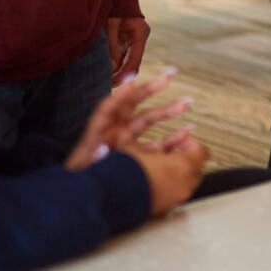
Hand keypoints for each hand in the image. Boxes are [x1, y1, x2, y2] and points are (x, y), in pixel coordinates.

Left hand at [64, 69, 194, 170]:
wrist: (84, 195)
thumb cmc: (82, 178)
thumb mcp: (83, 169)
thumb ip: (93, 158)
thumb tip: (101, 149)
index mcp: (99, 131)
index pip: (108, 108)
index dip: (119, 95)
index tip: (131, 80)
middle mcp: (114, 130)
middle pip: (132, 105)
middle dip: (150, 89)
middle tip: (169, 76)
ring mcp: (127, 140)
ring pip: (148, 120)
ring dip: (167, 110)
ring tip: (187, 103)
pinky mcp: (137, 152)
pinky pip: (157, 142)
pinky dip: (172, 137)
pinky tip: (188, 131)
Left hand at [106, 16, 149, 81]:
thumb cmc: (114, 7)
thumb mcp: (111, 24)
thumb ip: (111, 45)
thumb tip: (110, 67)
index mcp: (140, 33)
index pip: (135, 58)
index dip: (126, 72)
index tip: (116, 82)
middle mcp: (139, 39)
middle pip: (133, 63)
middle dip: (122, 76)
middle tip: (108, 87)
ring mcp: (133, 42)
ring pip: (127, 63)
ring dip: (118, 73)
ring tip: (105, 84)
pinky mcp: (126, 43)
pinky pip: (122, 59)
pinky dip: (115, 67)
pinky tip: (106, 75)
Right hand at [119, 133, 210, 216]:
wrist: (112, 198)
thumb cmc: (125, 170)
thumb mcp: (139, 149)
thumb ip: (159, 145)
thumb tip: (164, 144)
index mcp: (182, 166)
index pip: (202, 152)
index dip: (192, 143)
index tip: (181, 140)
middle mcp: (185, 184)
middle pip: (198, 168)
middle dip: (188, 158)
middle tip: (173, 153)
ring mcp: (177, 199)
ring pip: (189, 182)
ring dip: (180, 172)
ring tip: (162, 166)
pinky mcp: (168, 208)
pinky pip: (178, 193)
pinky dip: (173, 184)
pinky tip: (157, 179)